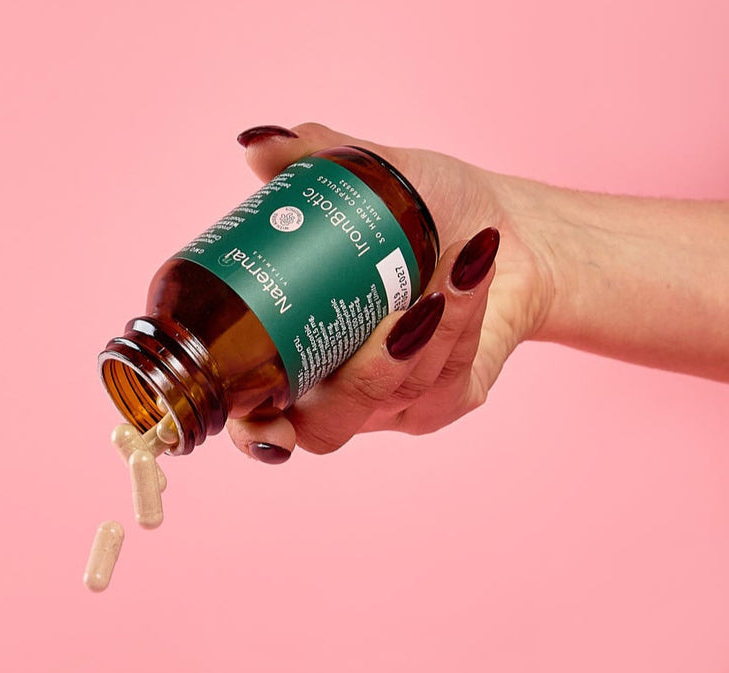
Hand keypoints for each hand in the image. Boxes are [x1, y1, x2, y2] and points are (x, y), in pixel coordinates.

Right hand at [228, 122, 557, 461]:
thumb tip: (258, 146)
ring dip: (427, 328)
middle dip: (362, 377)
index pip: (254, 420)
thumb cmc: (433, 212)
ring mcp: (390, 408)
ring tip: (454, 258)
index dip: (252, 431)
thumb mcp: (374, 179)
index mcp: (293, 358)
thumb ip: (314, 161)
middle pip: (325, 428)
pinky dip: (463, 317)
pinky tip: (475, 267)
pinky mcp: (444, 403)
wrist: (513, 229)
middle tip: (396, 318)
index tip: (264, 419)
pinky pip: (444, 377)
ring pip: (395, 393)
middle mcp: (335, 394)